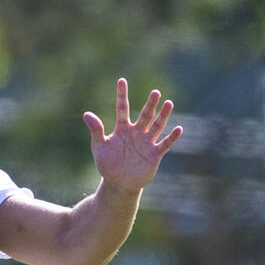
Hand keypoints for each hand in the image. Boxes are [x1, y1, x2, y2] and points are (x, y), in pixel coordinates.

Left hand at [83, 79, 181, 194]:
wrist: (118, 184)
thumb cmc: (108, 165)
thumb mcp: (99, 148)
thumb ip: (96, 131)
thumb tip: (86, 114)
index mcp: (122, 129)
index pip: (122, 108)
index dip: (121, 95)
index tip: (121, 81)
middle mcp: (136, 133)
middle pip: (145, 115)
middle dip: (150, 104)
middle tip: (155, 92)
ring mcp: (146, 142)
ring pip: (157, 126)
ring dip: (163, 116)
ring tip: (168, 103)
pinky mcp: (154, 154)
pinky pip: (164, 144)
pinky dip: (171, 137)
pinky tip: (178, 129)